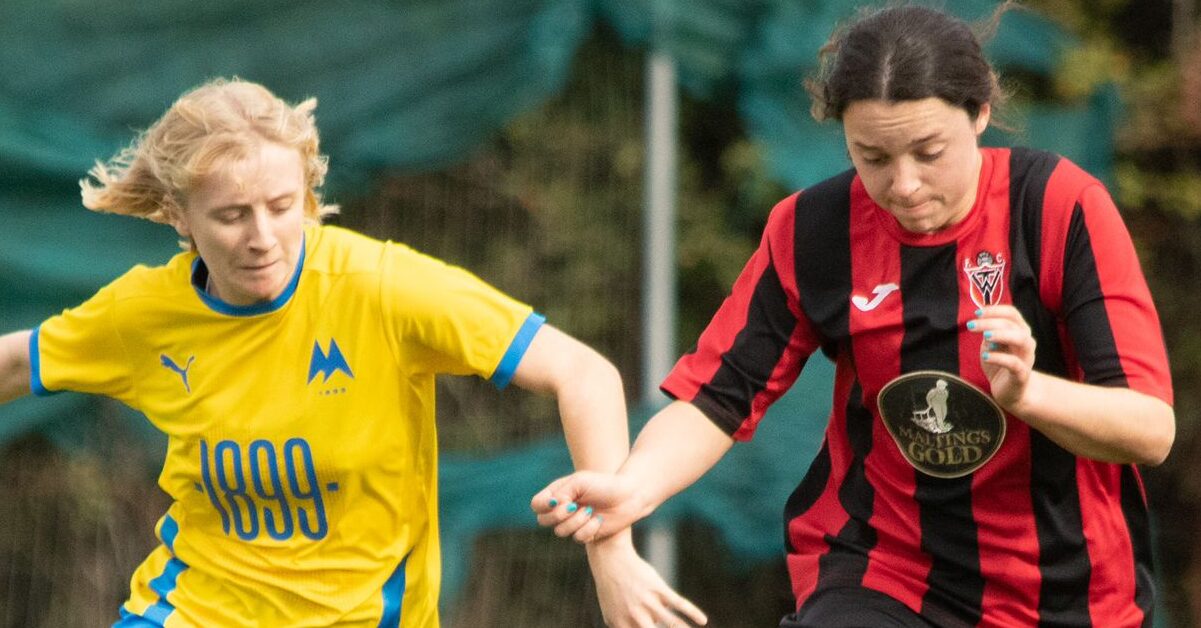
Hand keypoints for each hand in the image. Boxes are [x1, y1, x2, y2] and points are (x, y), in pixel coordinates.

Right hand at [530, 470, 644, 542]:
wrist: (628, 496)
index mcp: (558, 493)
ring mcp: (573, 522)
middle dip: (558, 515)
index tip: (557, 501)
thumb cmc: (604, 484)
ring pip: (560, 531)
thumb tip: (552, 507)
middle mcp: (563, 509)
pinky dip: (589, 528)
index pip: (537, 504)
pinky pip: (577, 537)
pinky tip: (599, 520)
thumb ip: (560, 493)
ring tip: (590, 510)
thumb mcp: (579, 482)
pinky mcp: (585, 533)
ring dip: (576, 521)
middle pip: (543, 520)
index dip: (543, 506)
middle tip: (573, 506)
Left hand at [586, 535, 707, 627]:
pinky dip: (692, 612)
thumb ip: (622, 626)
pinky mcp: (658, 588)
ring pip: (671, 622)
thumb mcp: (610, 611)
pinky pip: (678, 603)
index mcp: (622, 624)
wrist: (610, 560)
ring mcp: (648, 601)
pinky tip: (702, 620)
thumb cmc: (611, 588)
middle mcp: (635, 615)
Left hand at [967, 305, 1036, 410]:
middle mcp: (1026, 342)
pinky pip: (1014, 363)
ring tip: (985, 336)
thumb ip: (988, 333)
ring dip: (1001, 334)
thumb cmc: (1000, 365)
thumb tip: (979, 321)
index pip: (1012, 313)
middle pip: (1012, 324)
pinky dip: (999, 357)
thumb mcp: (991, 346)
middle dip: (990, 322)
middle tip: (971, 326)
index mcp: (1020, 331)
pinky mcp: (1022, 374)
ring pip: (1021, 339)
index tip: (977, 313)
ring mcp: (1026, 358)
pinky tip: (986, 356)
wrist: (1011, 392)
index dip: (995, 310)